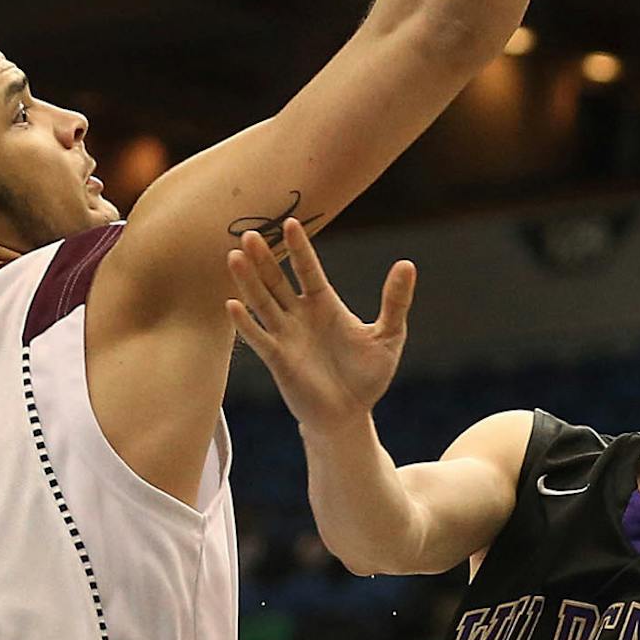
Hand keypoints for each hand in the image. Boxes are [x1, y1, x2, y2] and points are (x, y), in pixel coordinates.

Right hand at [226, 218, 416, 434]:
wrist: (350, 415)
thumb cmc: (368, 376)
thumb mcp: (389, 335)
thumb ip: (395, 301)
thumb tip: (407, 264)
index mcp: (324, 304)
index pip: (307, 269)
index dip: (299, 248)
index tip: (291, 223)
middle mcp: (300, 315)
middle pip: (277, 280)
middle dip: (264, 258)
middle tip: (250, 234)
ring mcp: (286, 336)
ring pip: (263, 303)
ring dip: (248, 281)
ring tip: (235, 256)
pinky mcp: (278, 360)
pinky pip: (259, 338)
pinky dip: (245, 323)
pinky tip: (232, 304)